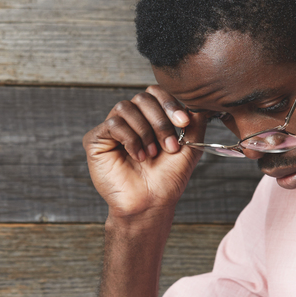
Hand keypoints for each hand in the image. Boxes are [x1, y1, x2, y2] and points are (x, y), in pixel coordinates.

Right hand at [82, 85, 207, 218]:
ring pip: (125, 107)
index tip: (183, 122)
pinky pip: (113, 124)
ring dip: (144, 131)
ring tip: (151, 155)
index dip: (169, 103)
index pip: (155, 93)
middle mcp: (130, 120)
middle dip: (160, 121)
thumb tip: (199, 102)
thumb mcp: (189, 148)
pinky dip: (130, 139)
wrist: (150, 203)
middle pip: (142, 98)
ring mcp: (112, 129)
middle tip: (169, 147)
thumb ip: (195, 123)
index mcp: (149, 118)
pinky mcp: (96, 139)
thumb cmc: (167, 180)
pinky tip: (138, 156)